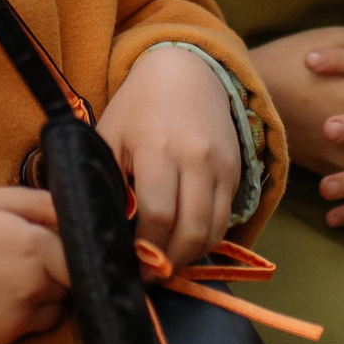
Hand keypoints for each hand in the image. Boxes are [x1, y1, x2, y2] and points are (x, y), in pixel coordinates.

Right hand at [0, 187, 67, 343]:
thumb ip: (43, 203)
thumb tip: (78, 211)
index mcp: (38, 247)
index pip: (83, 255)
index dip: (75, 247)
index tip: (62, 242)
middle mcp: (35, 287)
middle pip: (71, 283)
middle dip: (59, 270)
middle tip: (29, 256)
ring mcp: (19, 318)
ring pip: (54, 308)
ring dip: (44, 295)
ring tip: (10, 277)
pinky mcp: (1, 340)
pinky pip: (29, 327)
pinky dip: (22, 314)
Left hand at [97, 45, 242, 267]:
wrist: (185, 70)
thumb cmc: (138, 106)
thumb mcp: (110, 136)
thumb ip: (109, 181)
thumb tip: (108, 231)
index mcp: (157, 151)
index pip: (157, 218)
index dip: (145, 252)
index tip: (132, 266)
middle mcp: (196, 160)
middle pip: (190, 231)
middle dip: (169, 261)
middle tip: (151, 274)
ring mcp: (221, 166)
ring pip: (213, 230)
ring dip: (191, 255)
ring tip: (168, 262)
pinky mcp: (235, 171)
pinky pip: (225, 218)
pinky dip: (207, 237)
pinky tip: (185, 241)